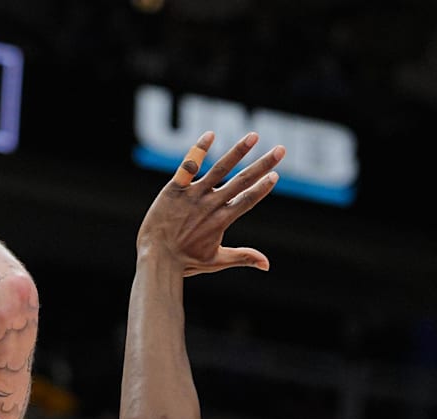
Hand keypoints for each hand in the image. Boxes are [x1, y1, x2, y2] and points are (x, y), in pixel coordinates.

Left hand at [137, 131, 284, 276]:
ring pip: (219, 169)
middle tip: (281, 150)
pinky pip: (188, 167)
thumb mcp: (216, 261)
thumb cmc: (184, 262)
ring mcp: (193, 195)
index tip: (276, 175)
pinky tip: (210, 135)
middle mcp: (210, 205)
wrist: (155, 259)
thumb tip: (267, 265)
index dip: (263, 188)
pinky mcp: (175, 189)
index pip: (248, 200)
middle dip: (263, 165)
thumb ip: (242, 257)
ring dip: (238, 152)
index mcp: (222, 221)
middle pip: (242, 181)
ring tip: (254, 136)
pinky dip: (198, 151)